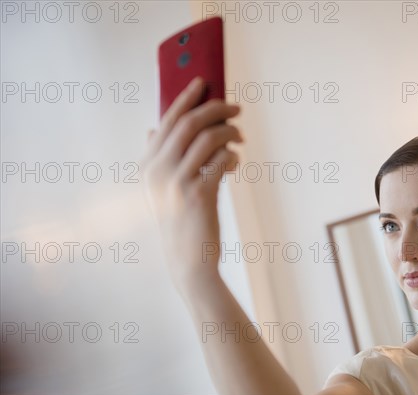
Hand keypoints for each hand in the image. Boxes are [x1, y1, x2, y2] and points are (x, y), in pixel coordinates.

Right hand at [140, 77, 243, 294]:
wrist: (187, 258)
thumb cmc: (180, 219)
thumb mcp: (161, 188)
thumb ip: (158, 157)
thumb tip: (154, 128)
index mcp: (147, 165)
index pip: (167, 121)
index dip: (186, 98)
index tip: (203, 82)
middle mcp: (157, 170)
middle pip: (189, 123)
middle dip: (215, 108)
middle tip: (235, 107)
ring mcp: (176, 182)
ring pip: (208, 138)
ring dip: (230, 132)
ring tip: (240, 136)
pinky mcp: (197, 194)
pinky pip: (221, 160)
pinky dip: (233, 155)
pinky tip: (236, 161)